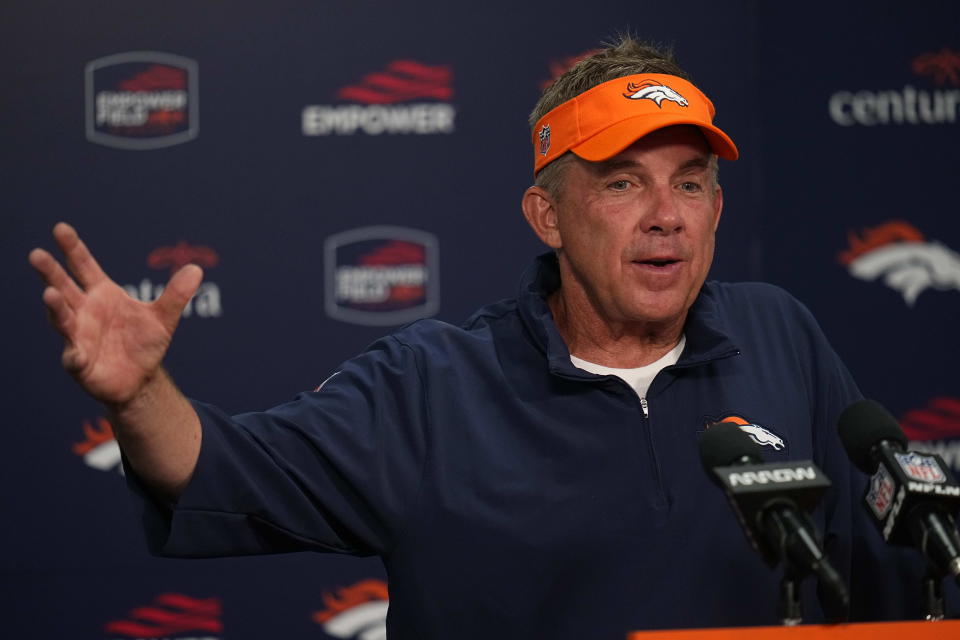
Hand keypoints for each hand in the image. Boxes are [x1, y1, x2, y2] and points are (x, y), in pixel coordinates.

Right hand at [29, 223, 202, 405]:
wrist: (140, 378)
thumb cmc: (144, 342)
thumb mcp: (163, 318)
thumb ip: (176, 295)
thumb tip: (197, 269)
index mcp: (102, 294)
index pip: (84, 266)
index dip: (72, 248)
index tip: (61, 228)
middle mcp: (84, 311)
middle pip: (63, 287)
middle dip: (50, 272)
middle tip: (37, 255)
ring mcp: (78, 336)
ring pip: (62, 318)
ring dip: (56, 308)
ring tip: (50, 294)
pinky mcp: (80, 363)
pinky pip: (75, 358)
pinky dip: (74, 356)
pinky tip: (77, 355)